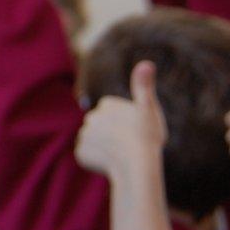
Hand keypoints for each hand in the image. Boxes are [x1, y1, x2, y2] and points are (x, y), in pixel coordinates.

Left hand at [75, 61, 166, 177]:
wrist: (135, 166)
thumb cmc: (146, 136)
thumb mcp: (148, 109)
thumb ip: (144, 86)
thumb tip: (146, 63)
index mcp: (107, 104)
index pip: (116, 114)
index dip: (127, 123)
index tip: (136, 130)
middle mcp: (91, 117)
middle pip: (104, 127)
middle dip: (113, 134)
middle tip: (129, 144)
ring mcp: (85, 135)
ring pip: (97, 141)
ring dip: (106, 148)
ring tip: (121, 155)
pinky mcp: (81, 153)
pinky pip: (90, 156)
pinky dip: (99, 161)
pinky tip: (111, 164)